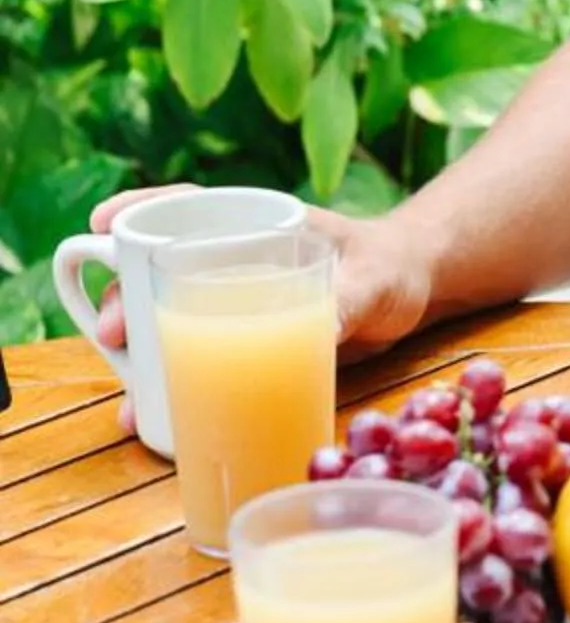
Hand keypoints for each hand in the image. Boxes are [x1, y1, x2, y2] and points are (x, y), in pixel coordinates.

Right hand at [89, 193, 434, 363]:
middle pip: (160, 271)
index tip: (102, 224)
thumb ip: (349, 300)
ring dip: (136, 352)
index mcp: (256, 227)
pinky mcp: (246, 343)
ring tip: (126, 395)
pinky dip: (166, 383)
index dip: (139, 211)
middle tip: (113, 331)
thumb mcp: (373, 280)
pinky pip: (194, 358)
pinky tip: (147, 416)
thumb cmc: (391, 269)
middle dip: (123, 297)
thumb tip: (322, 331)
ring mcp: (236, 304)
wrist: (414, 296)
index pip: (186, 207)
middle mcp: (234, 263)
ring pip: (167, 320)